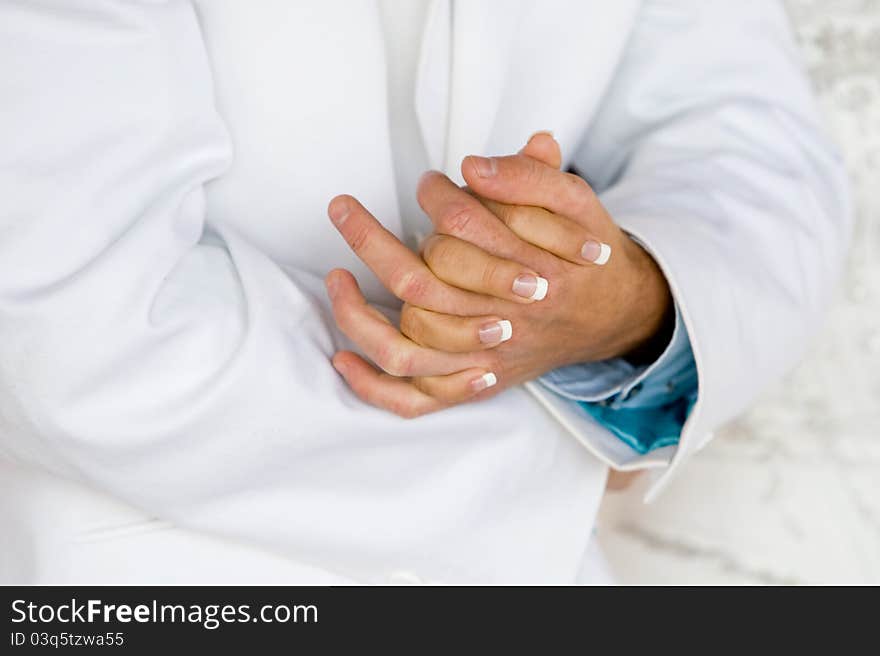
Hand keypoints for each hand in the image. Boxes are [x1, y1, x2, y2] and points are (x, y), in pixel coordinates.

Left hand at [326, 134, 671, 416]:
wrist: (613, 314)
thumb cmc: (587, 258)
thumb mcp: (579, 203)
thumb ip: (534, 177)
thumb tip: (475, 166)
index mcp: (530, 274)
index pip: (462, 228)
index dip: (435, 197)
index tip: (430, 181)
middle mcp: (502, 324)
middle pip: (422, 287)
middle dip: (371, 241)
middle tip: (343, 209)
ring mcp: (484, 361)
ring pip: (408, 348)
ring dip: (359, 314)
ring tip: (335, 278)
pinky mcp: (474, 385)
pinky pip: (415, 401)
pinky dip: (372, 387)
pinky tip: (342, 359)